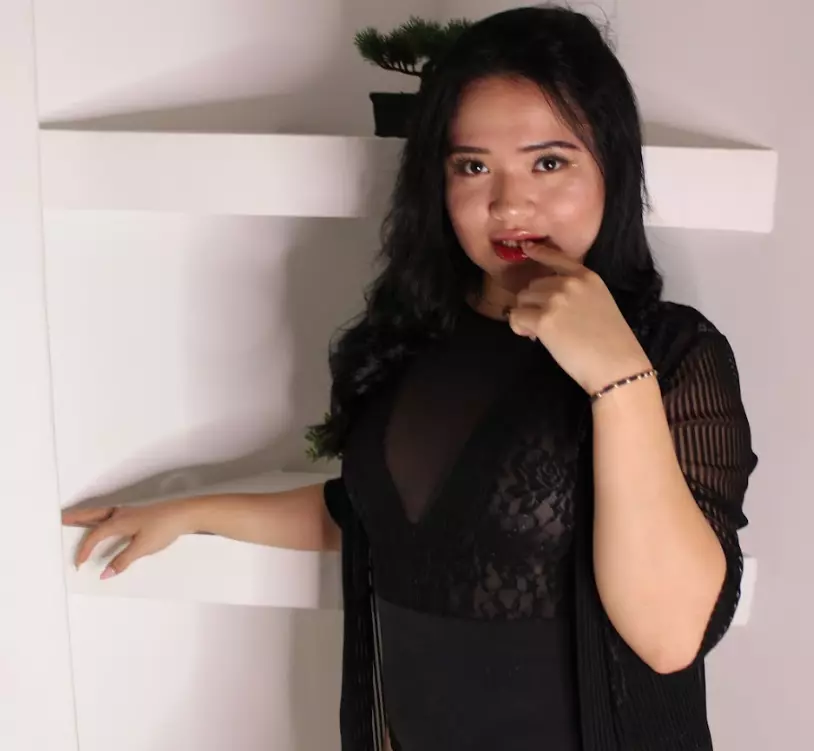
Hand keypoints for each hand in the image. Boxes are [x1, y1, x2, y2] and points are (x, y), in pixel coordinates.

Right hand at [62, 499, 198, 578]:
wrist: (186, 513)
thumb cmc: (165, 527)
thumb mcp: (143, 548)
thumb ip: (122, 561)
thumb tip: (105, 573)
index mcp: (118, 521)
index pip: (94, 536)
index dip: (83, 550)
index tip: (78, 563)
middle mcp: (120, 512)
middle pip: (91, 515)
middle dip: (74, 518)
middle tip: (59, 521)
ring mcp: (129, 509)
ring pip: (101, 511)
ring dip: (87, 515)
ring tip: (75, 520)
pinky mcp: (138, 510)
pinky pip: (111, 512)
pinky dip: (100, 515)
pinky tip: (103, 521)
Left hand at [507, 245, 651, 394]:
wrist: (617, 365)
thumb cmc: (611, 342)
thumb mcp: (599, 303)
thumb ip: (576, 294)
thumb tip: (546, 301)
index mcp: (587, 277)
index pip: (557, 258)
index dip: (539, 253)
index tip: (527, 248)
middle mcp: (570, 283)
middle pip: (533, 285)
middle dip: (534, 304)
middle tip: (547, 325)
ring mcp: (555, 299)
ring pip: (522, 300)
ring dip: (526, 315)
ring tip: (543, 333)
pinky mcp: (543, 319)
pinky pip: (515, 317)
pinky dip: (519, 327)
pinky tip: (532, 337)